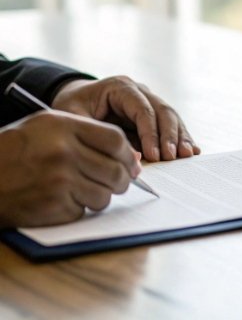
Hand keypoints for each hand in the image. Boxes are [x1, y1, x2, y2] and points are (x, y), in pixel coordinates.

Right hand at [0, 111, 140, 227]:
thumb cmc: (16, 150)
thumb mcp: (46, 126)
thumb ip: (88, 134)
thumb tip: (131, 157)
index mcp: (63, 126)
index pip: (115, 140)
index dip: (128, 155)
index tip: (130, 163)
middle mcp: (63, 151)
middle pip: (116, 170)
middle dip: (122, 180)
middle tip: (118, 182)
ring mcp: (59, 180)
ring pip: (105, 194)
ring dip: (101, 195)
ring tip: (86, 189)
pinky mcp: (53, 205)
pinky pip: (85, 210)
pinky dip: (80, 207)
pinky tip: (64, 199)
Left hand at [52, 76, 200, 161]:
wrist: (74, 99)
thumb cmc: (72, 107)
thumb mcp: (75, 118)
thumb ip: (101, 135)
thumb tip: (135, 157)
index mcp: (121, 87)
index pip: (143, 109)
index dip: (151, 132)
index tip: (154, 155)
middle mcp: (140, 91)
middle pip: (163, 110)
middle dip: (170, 135)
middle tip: (173, 157)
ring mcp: (149, 101)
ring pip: (172, 117)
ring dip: (180, 137)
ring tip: (186, 155)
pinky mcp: (153, 115)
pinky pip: (171, 125)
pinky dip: (180, 138)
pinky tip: (191, 150)